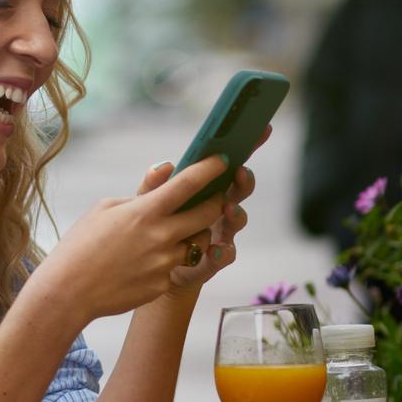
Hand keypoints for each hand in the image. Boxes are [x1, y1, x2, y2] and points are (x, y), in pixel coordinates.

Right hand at [33, 157, 233, 320]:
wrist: (67, 292)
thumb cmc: (80, 246)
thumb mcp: (104, 208)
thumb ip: (141, 192)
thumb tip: (166, 177)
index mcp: (145, 211)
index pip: (188, 183)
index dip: (210, 168)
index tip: (221, 160)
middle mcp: (161, 236)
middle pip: (208, 214)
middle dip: (214, 203)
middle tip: (211, 199)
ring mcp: (165, 263)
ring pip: (197, 243)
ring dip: (190, 235)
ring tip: (165, 236)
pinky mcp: (163, 284)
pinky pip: (176, 267)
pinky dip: (166, 262)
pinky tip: (141, 264)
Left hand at [146, 149, 256, 297]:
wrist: (140, 271)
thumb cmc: (149, 232)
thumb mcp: (144, 205)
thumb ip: (152, 187)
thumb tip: (166, 165)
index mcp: (205, 190)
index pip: (228, 166)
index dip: (246, 148)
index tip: (260, 130)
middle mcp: (218, 210)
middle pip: (239, 191)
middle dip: (244, 181)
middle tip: (241, 171)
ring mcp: (219, 235)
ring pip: (236, 221)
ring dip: (236, 213)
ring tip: (229, 208)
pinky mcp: (211, 262)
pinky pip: (223, 256)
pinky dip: (222, 253)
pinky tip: (215, 249)